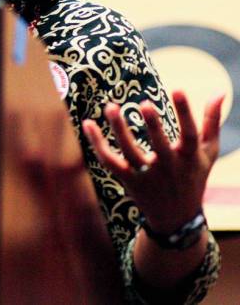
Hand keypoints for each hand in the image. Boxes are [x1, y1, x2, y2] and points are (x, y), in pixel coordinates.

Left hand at [82, 91, 224, 233]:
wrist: (177, 217)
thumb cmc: (193, 176)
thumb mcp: (207, 152)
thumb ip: (211, 122)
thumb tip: (220, 91)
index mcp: (189, 157)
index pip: (189, 133)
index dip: (185, 112)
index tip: (179, 89)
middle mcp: (169, 167)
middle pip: (159, 145)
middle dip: (153, 125)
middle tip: (145, 103)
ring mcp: (147, 175)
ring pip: (130, 152)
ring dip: (119, 130)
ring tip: (111, 106)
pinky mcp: (128, 180)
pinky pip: (109, 161)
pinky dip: (97, 144)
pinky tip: (87, 123)